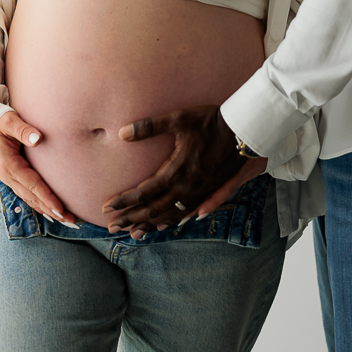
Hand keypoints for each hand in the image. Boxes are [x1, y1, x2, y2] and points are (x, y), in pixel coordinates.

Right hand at [0, 111, 76, 225]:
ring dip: (48, 211)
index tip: (60, 208)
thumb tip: (38, 139)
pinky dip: (41, 205)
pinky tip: (52, 212)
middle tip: (72, 219)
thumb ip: (23, 130)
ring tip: (67, 219)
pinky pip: (28, 196)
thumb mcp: (9, 122)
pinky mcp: (14, 180)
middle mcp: (9, 177)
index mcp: (9, 165)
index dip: (46, 197)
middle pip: (33, 197)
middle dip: (52, 210)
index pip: (31, 184)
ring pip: (31, 200)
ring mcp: (11, 180)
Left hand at [101, 105, 266, 232]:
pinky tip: (165, 226)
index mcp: (176, 171)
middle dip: (131, 219)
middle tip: (112, 227)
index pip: (143, 193)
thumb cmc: (211, 121)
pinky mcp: (210, 192)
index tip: (106, 208)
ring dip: (149, 225)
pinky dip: (172, 221)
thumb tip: (122, 134)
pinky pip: (187, 213)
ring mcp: (199, 193)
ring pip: (170, 216)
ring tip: (134, 233)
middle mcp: (187, 188)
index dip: (124, 202)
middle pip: (154, 210)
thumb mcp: (179, 118)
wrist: (245, 131)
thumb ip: (149, 127)